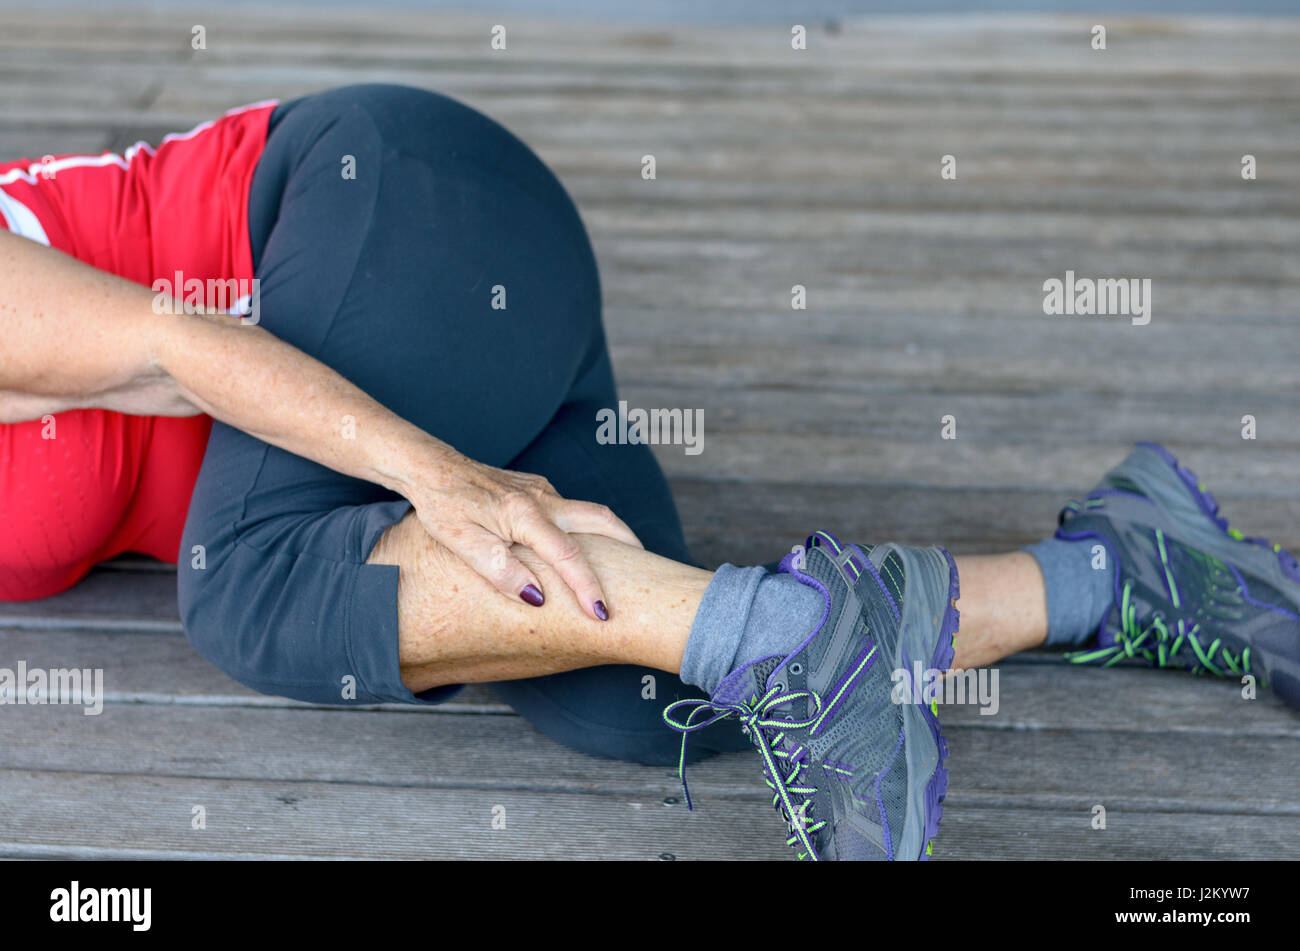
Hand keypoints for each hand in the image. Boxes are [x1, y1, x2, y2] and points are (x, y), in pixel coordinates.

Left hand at [402, 449, 642, 619]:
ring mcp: (542, 490)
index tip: (602, 615)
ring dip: (612, 538)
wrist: (432, 468)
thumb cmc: (444, 508)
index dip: (588, 587)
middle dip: (628, 548)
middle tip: (648, 576)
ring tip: (626, 567)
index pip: (568, 556)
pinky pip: (573, 510)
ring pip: (590, 513)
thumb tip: (538, 598)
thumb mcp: (463, 545)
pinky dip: (589, 530)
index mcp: (524, 514)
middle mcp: (542, 498)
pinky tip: (585, 549)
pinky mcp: (537, 488)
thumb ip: (501, 572)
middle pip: (601, 520)